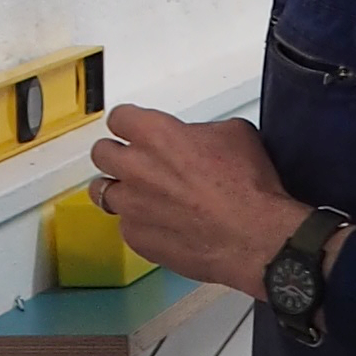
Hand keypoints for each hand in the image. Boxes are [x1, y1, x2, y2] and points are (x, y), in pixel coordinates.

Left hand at [87, 105, 309, 300]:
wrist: (254, 237)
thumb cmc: (248, 187)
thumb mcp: (233, 134)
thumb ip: (199, 131)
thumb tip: (194, 139)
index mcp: (156, 134)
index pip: (118, 118)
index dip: (128, 123)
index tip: (134, 129)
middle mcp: (135, 167)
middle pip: (101, 153)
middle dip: (116, 154)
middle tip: (134, 161)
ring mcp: (131, 205)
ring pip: (102, 192)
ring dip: (121, 190)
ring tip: (142, 195)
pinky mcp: (136, 237)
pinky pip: (126, 226)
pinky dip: (139, 223)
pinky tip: (161, 224)